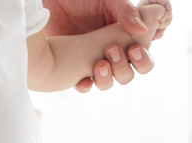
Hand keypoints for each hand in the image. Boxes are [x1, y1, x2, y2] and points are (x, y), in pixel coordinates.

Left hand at [42, 0, 172, 92]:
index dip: (143, 56)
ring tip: (99, 63)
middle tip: (113, 50)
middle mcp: (110, 49)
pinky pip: (84, 84)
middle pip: (129, 72)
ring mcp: (92, 59)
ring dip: (108, 77)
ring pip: (108, 81)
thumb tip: (142, 30)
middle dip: (126, 67)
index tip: (136, 48)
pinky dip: (86, 85)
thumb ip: (125, 11)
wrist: (49, 2)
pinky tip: (84, 80)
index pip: (142, 53)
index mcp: (123, 34)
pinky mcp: (73, 66)